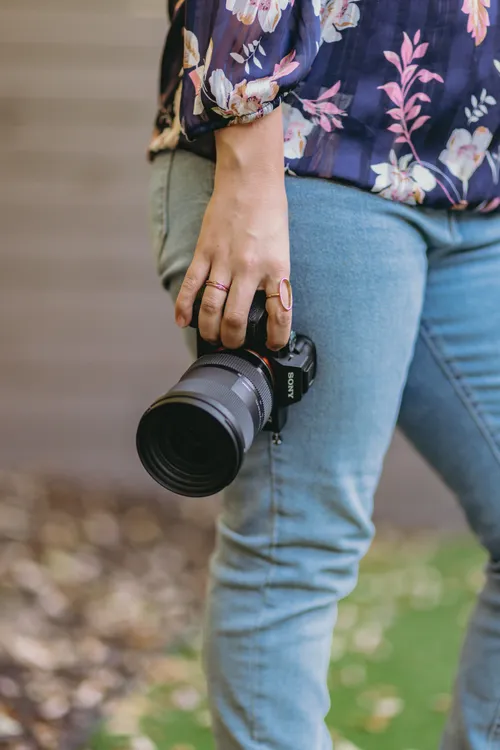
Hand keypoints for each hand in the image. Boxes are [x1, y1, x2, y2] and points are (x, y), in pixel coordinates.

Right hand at [174, 107, 291, 350]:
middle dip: (233, 340)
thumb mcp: (282, 249)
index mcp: (277, 268)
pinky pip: (191, 286)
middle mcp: (250, 268)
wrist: (250, 179)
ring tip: (211, 337)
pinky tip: (182, 322)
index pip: (279, 314)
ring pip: (211, 308)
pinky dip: (184, 307)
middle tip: (232, 344)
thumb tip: (266, 308)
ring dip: (209, 330)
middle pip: (236, 319)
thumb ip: (273, 278)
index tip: (272, 345)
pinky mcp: (204, 252)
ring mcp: (224, 260)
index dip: (276, 337)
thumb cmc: (269, 213)